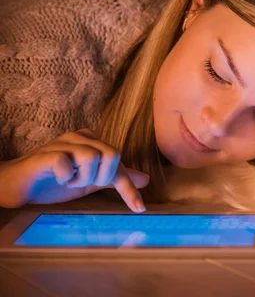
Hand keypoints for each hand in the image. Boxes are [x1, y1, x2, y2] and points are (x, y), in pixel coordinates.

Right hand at [1, 129, 148, 211]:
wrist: (17, 188)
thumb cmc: (53, 183)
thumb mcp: (90, 183)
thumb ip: (115, 178)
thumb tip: (145, 179)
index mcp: (93, 142)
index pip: (120, 163)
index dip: (129, 188)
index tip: (139, 208)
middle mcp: (81, 137)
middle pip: (113, 154)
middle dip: (102, 177)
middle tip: (83, 184)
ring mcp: (63, 143)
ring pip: (93, 157)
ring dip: (82, 178)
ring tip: (68, 181)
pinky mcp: (46, 154)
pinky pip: (67, 162)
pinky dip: (66, 176)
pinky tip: (58, 179)